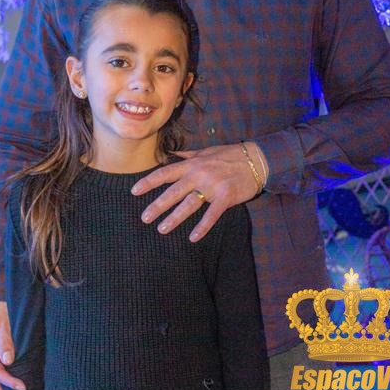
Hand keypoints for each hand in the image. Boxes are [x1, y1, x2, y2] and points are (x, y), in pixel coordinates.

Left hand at [131, 143, 259, 241]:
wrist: (256, 160)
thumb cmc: (229, 155)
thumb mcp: (206, 151)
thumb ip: (188, 155)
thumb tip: (171, 154)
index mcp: (192, 164)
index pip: (165, 173)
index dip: (149, 182)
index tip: (134, 191)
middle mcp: (199, 174)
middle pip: (173, 191)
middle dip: (157, 205)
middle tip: (144, 217)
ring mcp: (212, 185)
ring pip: (189, 204)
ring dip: (174, 218)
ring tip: (162, 229)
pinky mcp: (226, 197)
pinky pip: (212, 214)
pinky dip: (202, 227)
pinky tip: (193, 237)